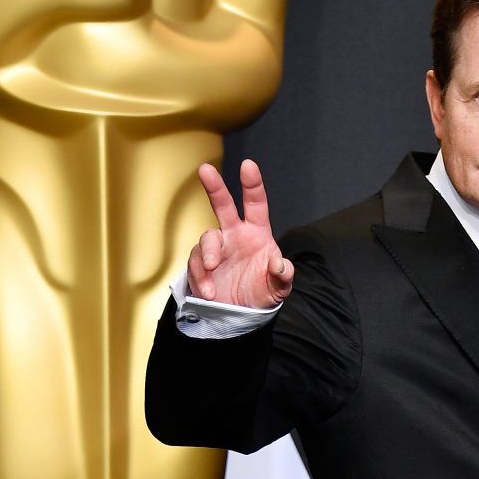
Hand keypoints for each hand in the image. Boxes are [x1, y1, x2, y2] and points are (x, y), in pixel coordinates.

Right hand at [187, 160, 293, 307]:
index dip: (252, 184)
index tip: (248, 165)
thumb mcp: (279, 287)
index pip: (256, 204)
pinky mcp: (200, 264)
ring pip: (206, 239)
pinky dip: (200, 277)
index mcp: (257, 232)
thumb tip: (280, 264)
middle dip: (215, 186)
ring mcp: (216, 248)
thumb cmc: (263, 291)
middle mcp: (234, 234)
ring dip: (207, 253)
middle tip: (205, 170)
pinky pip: (195, 264)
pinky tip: (209, 292)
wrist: (241, 313)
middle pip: (222, 205)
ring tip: (212, 268)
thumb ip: (283, 276)